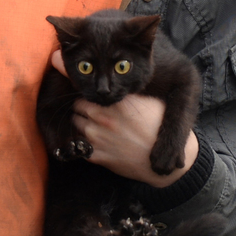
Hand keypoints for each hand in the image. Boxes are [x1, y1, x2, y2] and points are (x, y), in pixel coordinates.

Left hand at [49, 49, 196, 187]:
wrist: (160, 162)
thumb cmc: (157, 127)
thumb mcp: (147, 100)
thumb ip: (127, 87)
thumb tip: (111, 72)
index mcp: (116, 102)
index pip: (86, 89)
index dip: (85, 88)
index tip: (87, 88)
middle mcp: (102, 118)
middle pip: (77, 105)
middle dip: (81, 105)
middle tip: (90, 106)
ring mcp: (98, 138)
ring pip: (75, 123)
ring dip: (80, 122)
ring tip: (93, 122)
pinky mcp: (97, 157)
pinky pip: (78, 145)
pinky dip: (81, 141)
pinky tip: (92, 139)